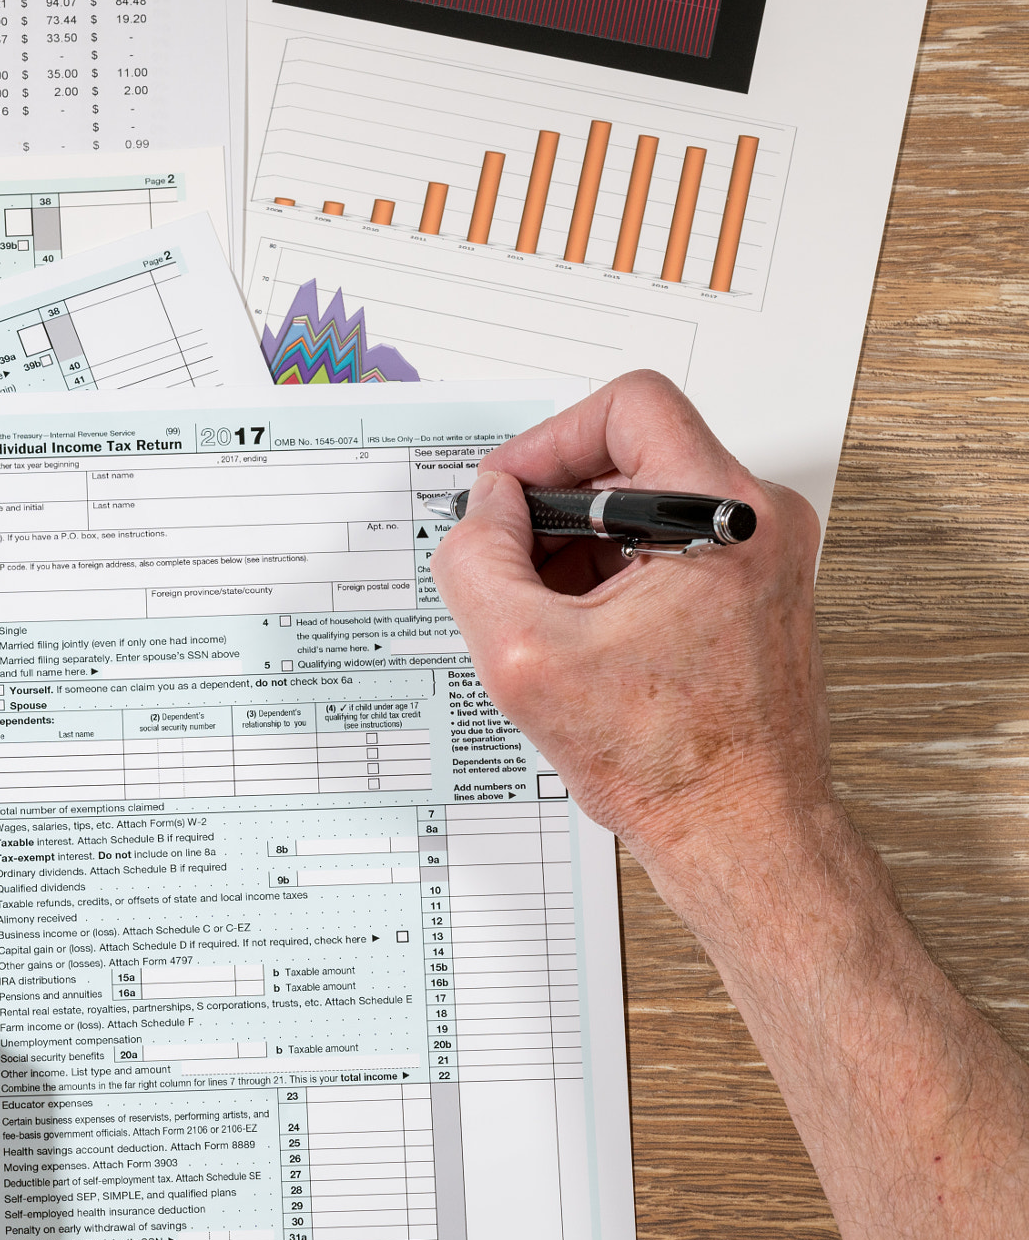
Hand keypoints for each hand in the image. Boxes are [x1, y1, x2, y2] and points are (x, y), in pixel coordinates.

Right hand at [429, 371, 831, 868]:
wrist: (740, 834)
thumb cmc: (669, 763)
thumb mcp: (522, 653)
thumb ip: (478, 559)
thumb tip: (485, 509)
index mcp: (724, 517)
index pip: (628, 405)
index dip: (548, 442)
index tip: (509, 498)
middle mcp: (758, 524)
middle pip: (630, 455)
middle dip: (553, 511)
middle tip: (514, 570)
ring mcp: (760, 559)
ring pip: (642, 506)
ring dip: (576, 551)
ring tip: (548, 621)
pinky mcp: (750, 593)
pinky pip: (662, 549)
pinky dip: (607, 580)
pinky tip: (581, 640)